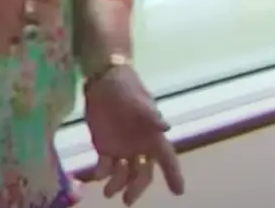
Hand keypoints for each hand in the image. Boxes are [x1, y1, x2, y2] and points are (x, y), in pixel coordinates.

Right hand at [0, 0, 63, 54]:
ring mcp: (8, 26)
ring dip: (31, 29)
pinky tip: (6, 38)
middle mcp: (15, 4)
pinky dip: (14, 43)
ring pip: (34, 31)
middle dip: (49, 13)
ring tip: (24, 27)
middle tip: (46, 15)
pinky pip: (17, 46)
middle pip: (48, 12)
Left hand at [85, 65, 183, 204]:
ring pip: (123, 174)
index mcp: (152, 136)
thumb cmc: (126, 87)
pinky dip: (101, 173)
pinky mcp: (104, 146)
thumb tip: (166, 126)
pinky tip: (96, 176)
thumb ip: (150, 114)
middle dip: (137, 187)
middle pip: (143, 173)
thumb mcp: (138, 99)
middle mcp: (139, 146)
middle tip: (128, 200)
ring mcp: (121, 148)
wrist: (103, 79)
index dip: (173, 175)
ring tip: (108, 192)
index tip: (178, 192)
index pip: (167, 158)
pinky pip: (104, 166)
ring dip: (118, 184)